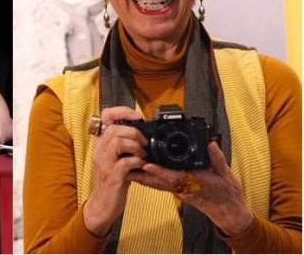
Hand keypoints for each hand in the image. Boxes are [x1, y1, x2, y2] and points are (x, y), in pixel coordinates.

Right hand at [83, 106, 146, 236]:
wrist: (104, 204)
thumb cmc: (114, 180)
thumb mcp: (116, 158)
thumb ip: (124, 145)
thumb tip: (143, 132)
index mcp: (101, 143)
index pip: (105, 116)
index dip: (122, 111)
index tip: (137, 117)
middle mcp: (99, 150)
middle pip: (114, 129)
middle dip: (134, 133)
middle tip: (144, 144)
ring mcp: (104, 163)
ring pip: (118, 142)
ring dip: (136, 146)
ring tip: (142, 155)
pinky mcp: (112, 176)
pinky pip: (125, 162)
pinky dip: (138, 162)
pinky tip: (142, 166)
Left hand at [131, 141, 253, 235]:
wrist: (229, 211)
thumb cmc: (227, 195)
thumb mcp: (226, 175)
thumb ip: (217, 159)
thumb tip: (211, 145)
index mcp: (194, 183)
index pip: (174, 176)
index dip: (160, 171)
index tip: (147, 165)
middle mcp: (183, 188)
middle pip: (158, 182)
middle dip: (142, 175)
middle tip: (126, 167)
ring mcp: (180, 190)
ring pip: (157, 184)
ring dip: (143, 177)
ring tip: (127, 170)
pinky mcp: (179, 190)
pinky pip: (161, 185)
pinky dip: (150, 179)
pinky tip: (141, 174)